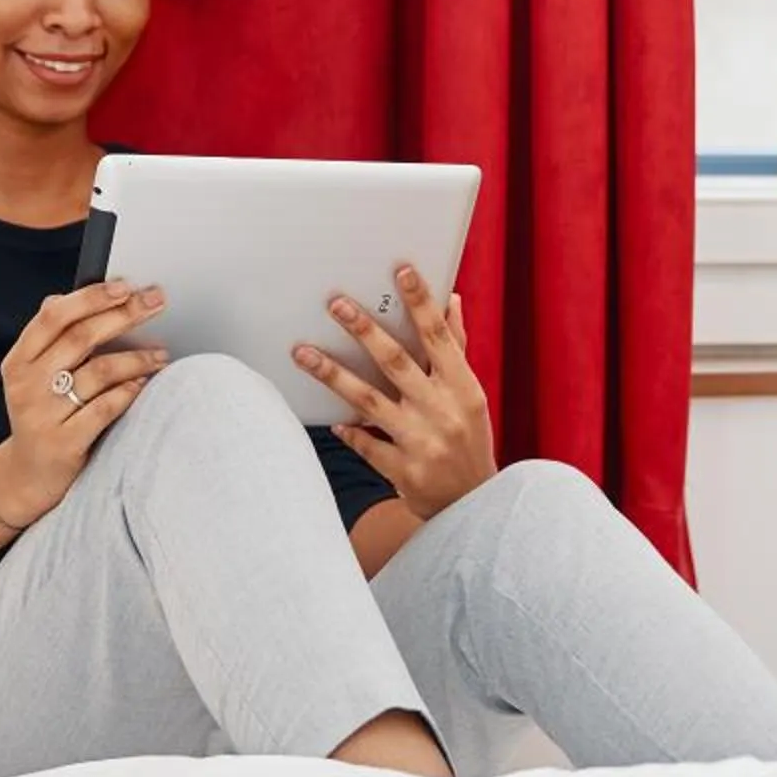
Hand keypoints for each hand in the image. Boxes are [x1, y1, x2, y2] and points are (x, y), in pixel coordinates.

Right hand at [0, 280, 168, 521]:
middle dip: (124, 314)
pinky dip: (129, 392)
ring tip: (160, 354)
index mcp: (19, 361)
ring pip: (99, 372)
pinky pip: (105, 408)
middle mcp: (26, 385)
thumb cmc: (41, 415)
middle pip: (81, 338)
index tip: (125, 286)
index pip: (53, 317)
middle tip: (156, 302)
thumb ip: (50, 339)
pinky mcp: (64, 443)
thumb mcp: (33, 376)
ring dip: (137, 357)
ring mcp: (43, 415)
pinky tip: (145, 384)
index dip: (91, 297)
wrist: (26, 475)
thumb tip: (62, 296)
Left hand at [295, 264, 496, 521]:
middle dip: (364, 330)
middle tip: (335, 303)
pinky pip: (366, 445)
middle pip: (397, 362)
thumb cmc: (470, 439)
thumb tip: (451, 300)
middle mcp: (443, 411)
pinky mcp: (403, 471)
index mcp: (463, 387)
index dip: (421, 303)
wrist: (474, 505)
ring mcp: (421, 442)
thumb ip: (456, 348)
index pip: (439, 337)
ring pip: (369, 401)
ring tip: (302, 352)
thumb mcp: (471, 395)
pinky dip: (349, 431)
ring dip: (333, 374)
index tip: (401, 271)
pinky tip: (331, 419)